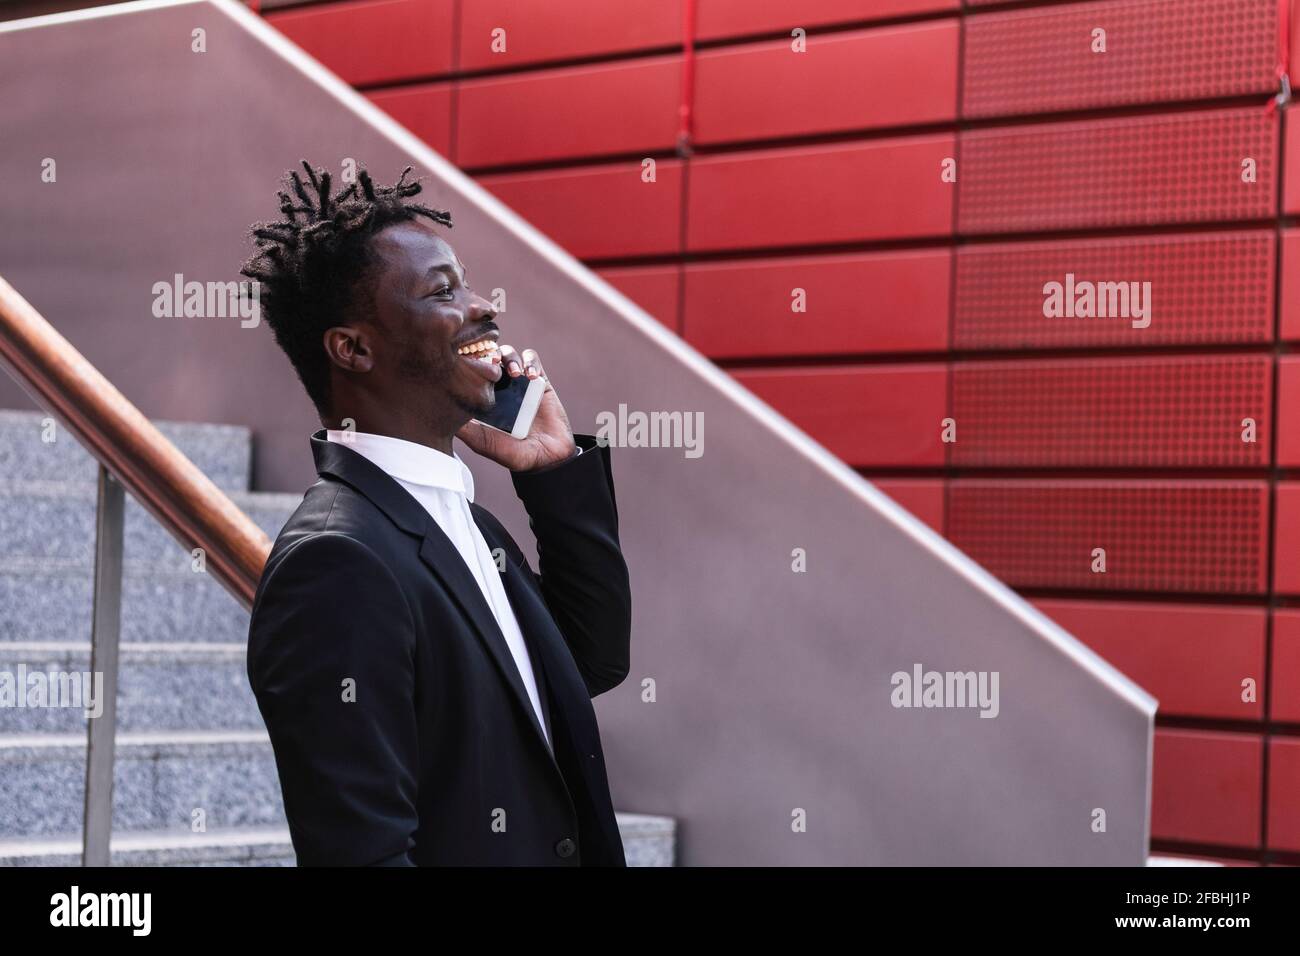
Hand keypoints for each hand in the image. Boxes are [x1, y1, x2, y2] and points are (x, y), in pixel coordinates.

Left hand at [456, 346, 576, 470]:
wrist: (546, 458)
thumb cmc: (512, 453)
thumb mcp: (483, 442)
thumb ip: (465, 429)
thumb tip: (442, 413)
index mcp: (483, 398)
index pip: (472, 371)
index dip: (470, 363)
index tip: (469, 364)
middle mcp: (499, 387)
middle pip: (489, 357)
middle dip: (488, 355)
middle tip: (491, 363)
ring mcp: (518, 382)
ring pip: (509, 354)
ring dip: (509, 357)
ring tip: (514, 373)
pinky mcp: (539, 381)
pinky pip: (533, 360)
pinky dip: (530, 362)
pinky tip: (530, 376)